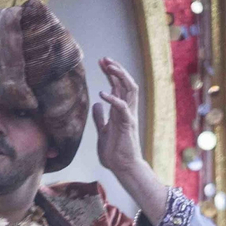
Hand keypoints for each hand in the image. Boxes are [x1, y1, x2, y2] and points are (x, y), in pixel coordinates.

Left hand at [93, 58, 168, 222]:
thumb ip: (101, 117)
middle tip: (104, 59)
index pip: (119, 87)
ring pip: (129, 90)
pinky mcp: (127, 125)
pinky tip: (102, 94)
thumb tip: (96, 105)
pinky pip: (122, 108)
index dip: (111, 73)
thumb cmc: (114, 151)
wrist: (122, 167)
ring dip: (119, 77)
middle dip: (116, 69)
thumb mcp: (103, 131)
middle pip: (126, 84)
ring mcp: (128, 117)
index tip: (102, 62)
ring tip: (108, 68)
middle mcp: (127, 111)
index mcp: (121, 111)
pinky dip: (113, 99)